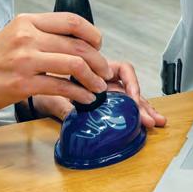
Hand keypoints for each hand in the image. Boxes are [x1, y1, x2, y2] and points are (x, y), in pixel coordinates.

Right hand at [0, 12, 112, 114]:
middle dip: (99, 60)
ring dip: (93, 79)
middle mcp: (28, 37)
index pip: (71, 20)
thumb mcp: (14, 35)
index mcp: (28, 21)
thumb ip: (40, 35)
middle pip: (78, 45)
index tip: (99, 45)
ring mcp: (26, 60)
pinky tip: (84, 99)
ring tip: (98, 87)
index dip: (92, 33)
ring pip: (74, 65)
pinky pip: (61, 87)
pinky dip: (79, 94)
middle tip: (104, 71)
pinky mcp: (23, 83)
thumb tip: (73, 44)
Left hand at [30, 60, 167, 128]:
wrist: (36, 94)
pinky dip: (136, 113)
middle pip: (130, 87)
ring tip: (156, 121)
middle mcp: (104, 80)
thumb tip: (72, 109)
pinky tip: (147, 121)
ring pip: (131, 98)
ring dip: (144, 109)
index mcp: (94, 71)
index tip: (132, 98)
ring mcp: (107, 92)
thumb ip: (62, 102)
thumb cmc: (44, 88)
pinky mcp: (106, 104)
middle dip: (142, 102)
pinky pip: (125, 107)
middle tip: (151, 118)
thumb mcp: (52, 96)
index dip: (131, 83)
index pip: (122, 70)